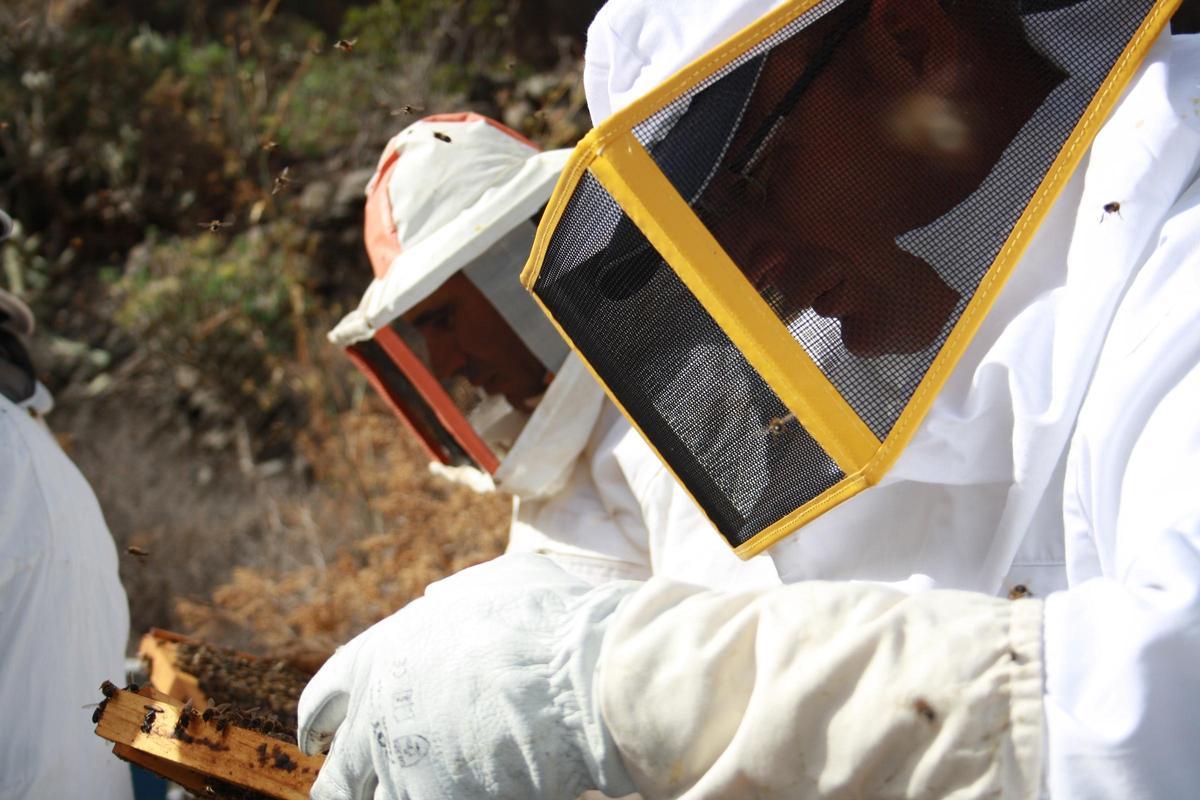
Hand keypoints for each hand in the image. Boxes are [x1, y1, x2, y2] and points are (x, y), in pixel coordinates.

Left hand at [298, 554, 638, 799]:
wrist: (572, 677)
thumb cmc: (542, 622)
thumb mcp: (493, 583)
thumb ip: (453, 597)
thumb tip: (435, 598)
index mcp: (380, 655)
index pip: (324, 697)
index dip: (319, 720)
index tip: (317, 736)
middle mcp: (377, 715)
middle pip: (338, 773)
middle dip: (341, 784)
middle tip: (344, 791)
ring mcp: (401, 766)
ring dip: (390, 796)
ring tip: (416, 791)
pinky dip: (433, 799)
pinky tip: (473, 796)